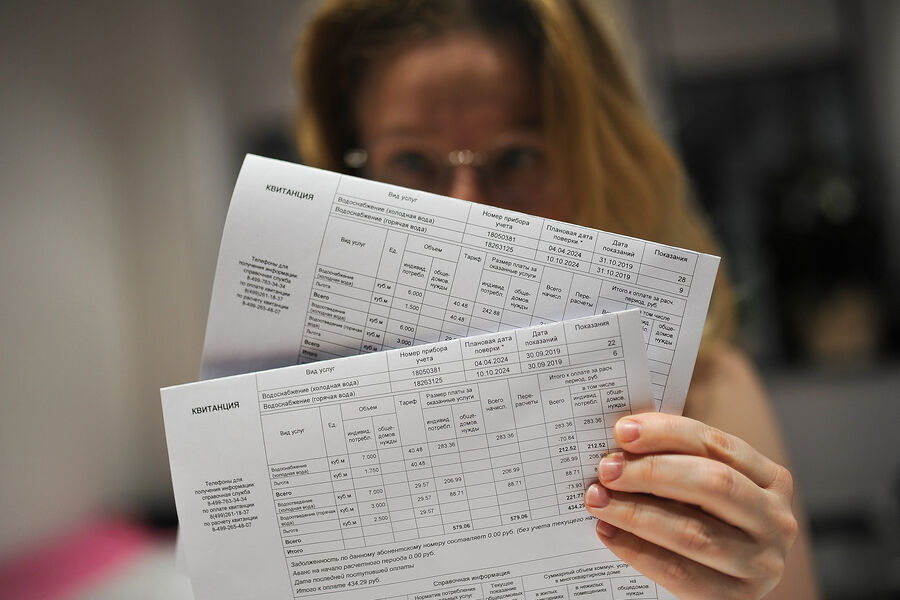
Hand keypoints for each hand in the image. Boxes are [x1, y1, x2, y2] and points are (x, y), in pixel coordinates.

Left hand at [582, 413, 797, 598]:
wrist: (721, 581)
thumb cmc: (705, 520)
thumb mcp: (701, 487)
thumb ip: (675, 462)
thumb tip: (620, 442)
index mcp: (770, 479)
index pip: (716, 444)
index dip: (667, 433)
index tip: (623, 431)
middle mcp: (775, 519)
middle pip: (712, 483)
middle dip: (652, 471)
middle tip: (607, 469)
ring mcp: (761, 563)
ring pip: (693, 531)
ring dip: (636, 512)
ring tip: (598, 500)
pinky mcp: (736, 599)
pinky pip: (679, 572)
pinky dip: (637, 549)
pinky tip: (608, 532)